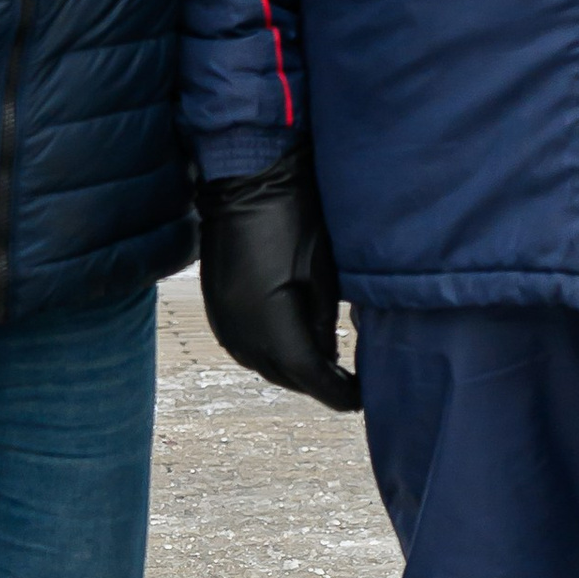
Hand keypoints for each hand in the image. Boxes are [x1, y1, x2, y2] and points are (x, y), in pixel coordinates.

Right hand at [196, 149, 361, 411]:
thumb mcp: (323, 274)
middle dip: (317, 384)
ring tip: (325, 368)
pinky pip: (246, 346)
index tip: (361, 399)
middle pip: (284, 376)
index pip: (308, 374)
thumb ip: (325, 323)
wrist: (246, 178)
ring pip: (263, 365)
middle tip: (349, 386)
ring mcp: (222, 318)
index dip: (338, 392)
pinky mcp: (216, 305)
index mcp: (267, 320)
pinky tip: (292, 345)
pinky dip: (272, 353)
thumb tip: (328, 359)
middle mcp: (239, 329)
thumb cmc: (293, 215)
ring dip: (293, 370)